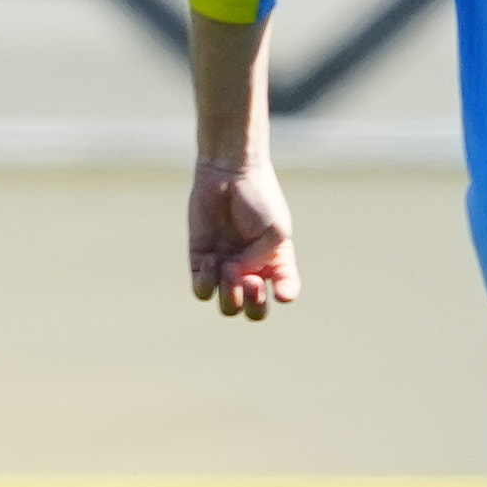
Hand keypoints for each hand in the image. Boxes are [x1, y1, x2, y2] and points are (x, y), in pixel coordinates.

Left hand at [190, 158, 298, 317]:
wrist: (229, 174)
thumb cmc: (259, 198)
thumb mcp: (274, 231)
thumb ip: (261, 260)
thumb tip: (236, 277)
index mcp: (276, 262)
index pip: (285, 291)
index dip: (284, 294)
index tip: (280, 291)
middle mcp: (252, 270)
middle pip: (253, 312)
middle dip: (253, 305)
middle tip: (251, 281)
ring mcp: (226, 269)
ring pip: (227, 307)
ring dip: (230, 294)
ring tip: (229, 266)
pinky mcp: (202, 263)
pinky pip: (202, 291)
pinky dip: (207, 282)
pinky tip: (212, 260)